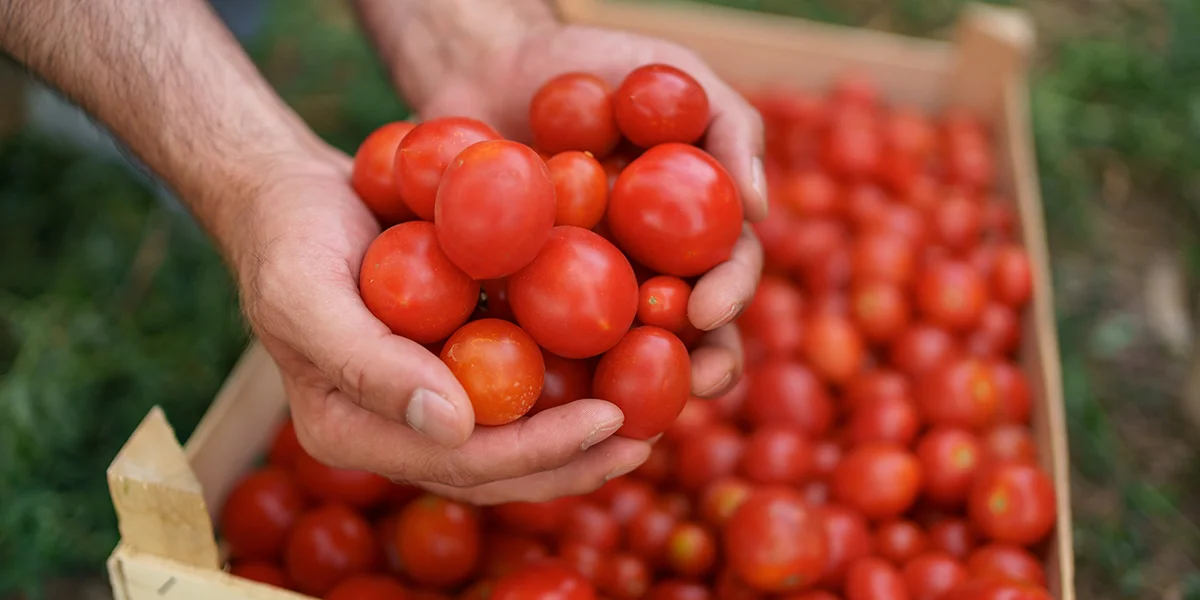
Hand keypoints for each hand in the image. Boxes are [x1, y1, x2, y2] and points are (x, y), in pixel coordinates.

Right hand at [238, 151, 649, 503]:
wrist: (291, 195)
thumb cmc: (288, 238)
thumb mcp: (308, 294)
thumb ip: (369, 365)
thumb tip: (456, 427)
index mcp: (354, 433)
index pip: (459, 463)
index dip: (538, 452)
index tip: (609, 420)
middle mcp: (397, 429)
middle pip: (497, 468)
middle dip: (574, 460)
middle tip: (646, 438)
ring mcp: (427, 399)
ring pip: (514, 437)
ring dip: (581, 436)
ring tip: (651, 420)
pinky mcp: (453, 363)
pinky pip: (515, 386)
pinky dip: (567, 381)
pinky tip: (622, 364)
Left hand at [413, 23, 766, 397]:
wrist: (489, 65)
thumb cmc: (594, 63)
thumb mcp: (671, 72)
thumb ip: (728, 124)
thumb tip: (760, 205)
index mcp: (690, 231)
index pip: (726, 273)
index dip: (728, 297)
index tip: (708, 308)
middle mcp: (646, 271)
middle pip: (684, 335)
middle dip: (697, 366)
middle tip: (691, 383)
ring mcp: (584, 293)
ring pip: (616, 358)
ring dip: (628, 390)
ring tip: (622, 410)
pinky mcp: (520, 302)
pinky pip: (532, 344)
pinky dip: (540, 372)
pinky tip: (531, 397)